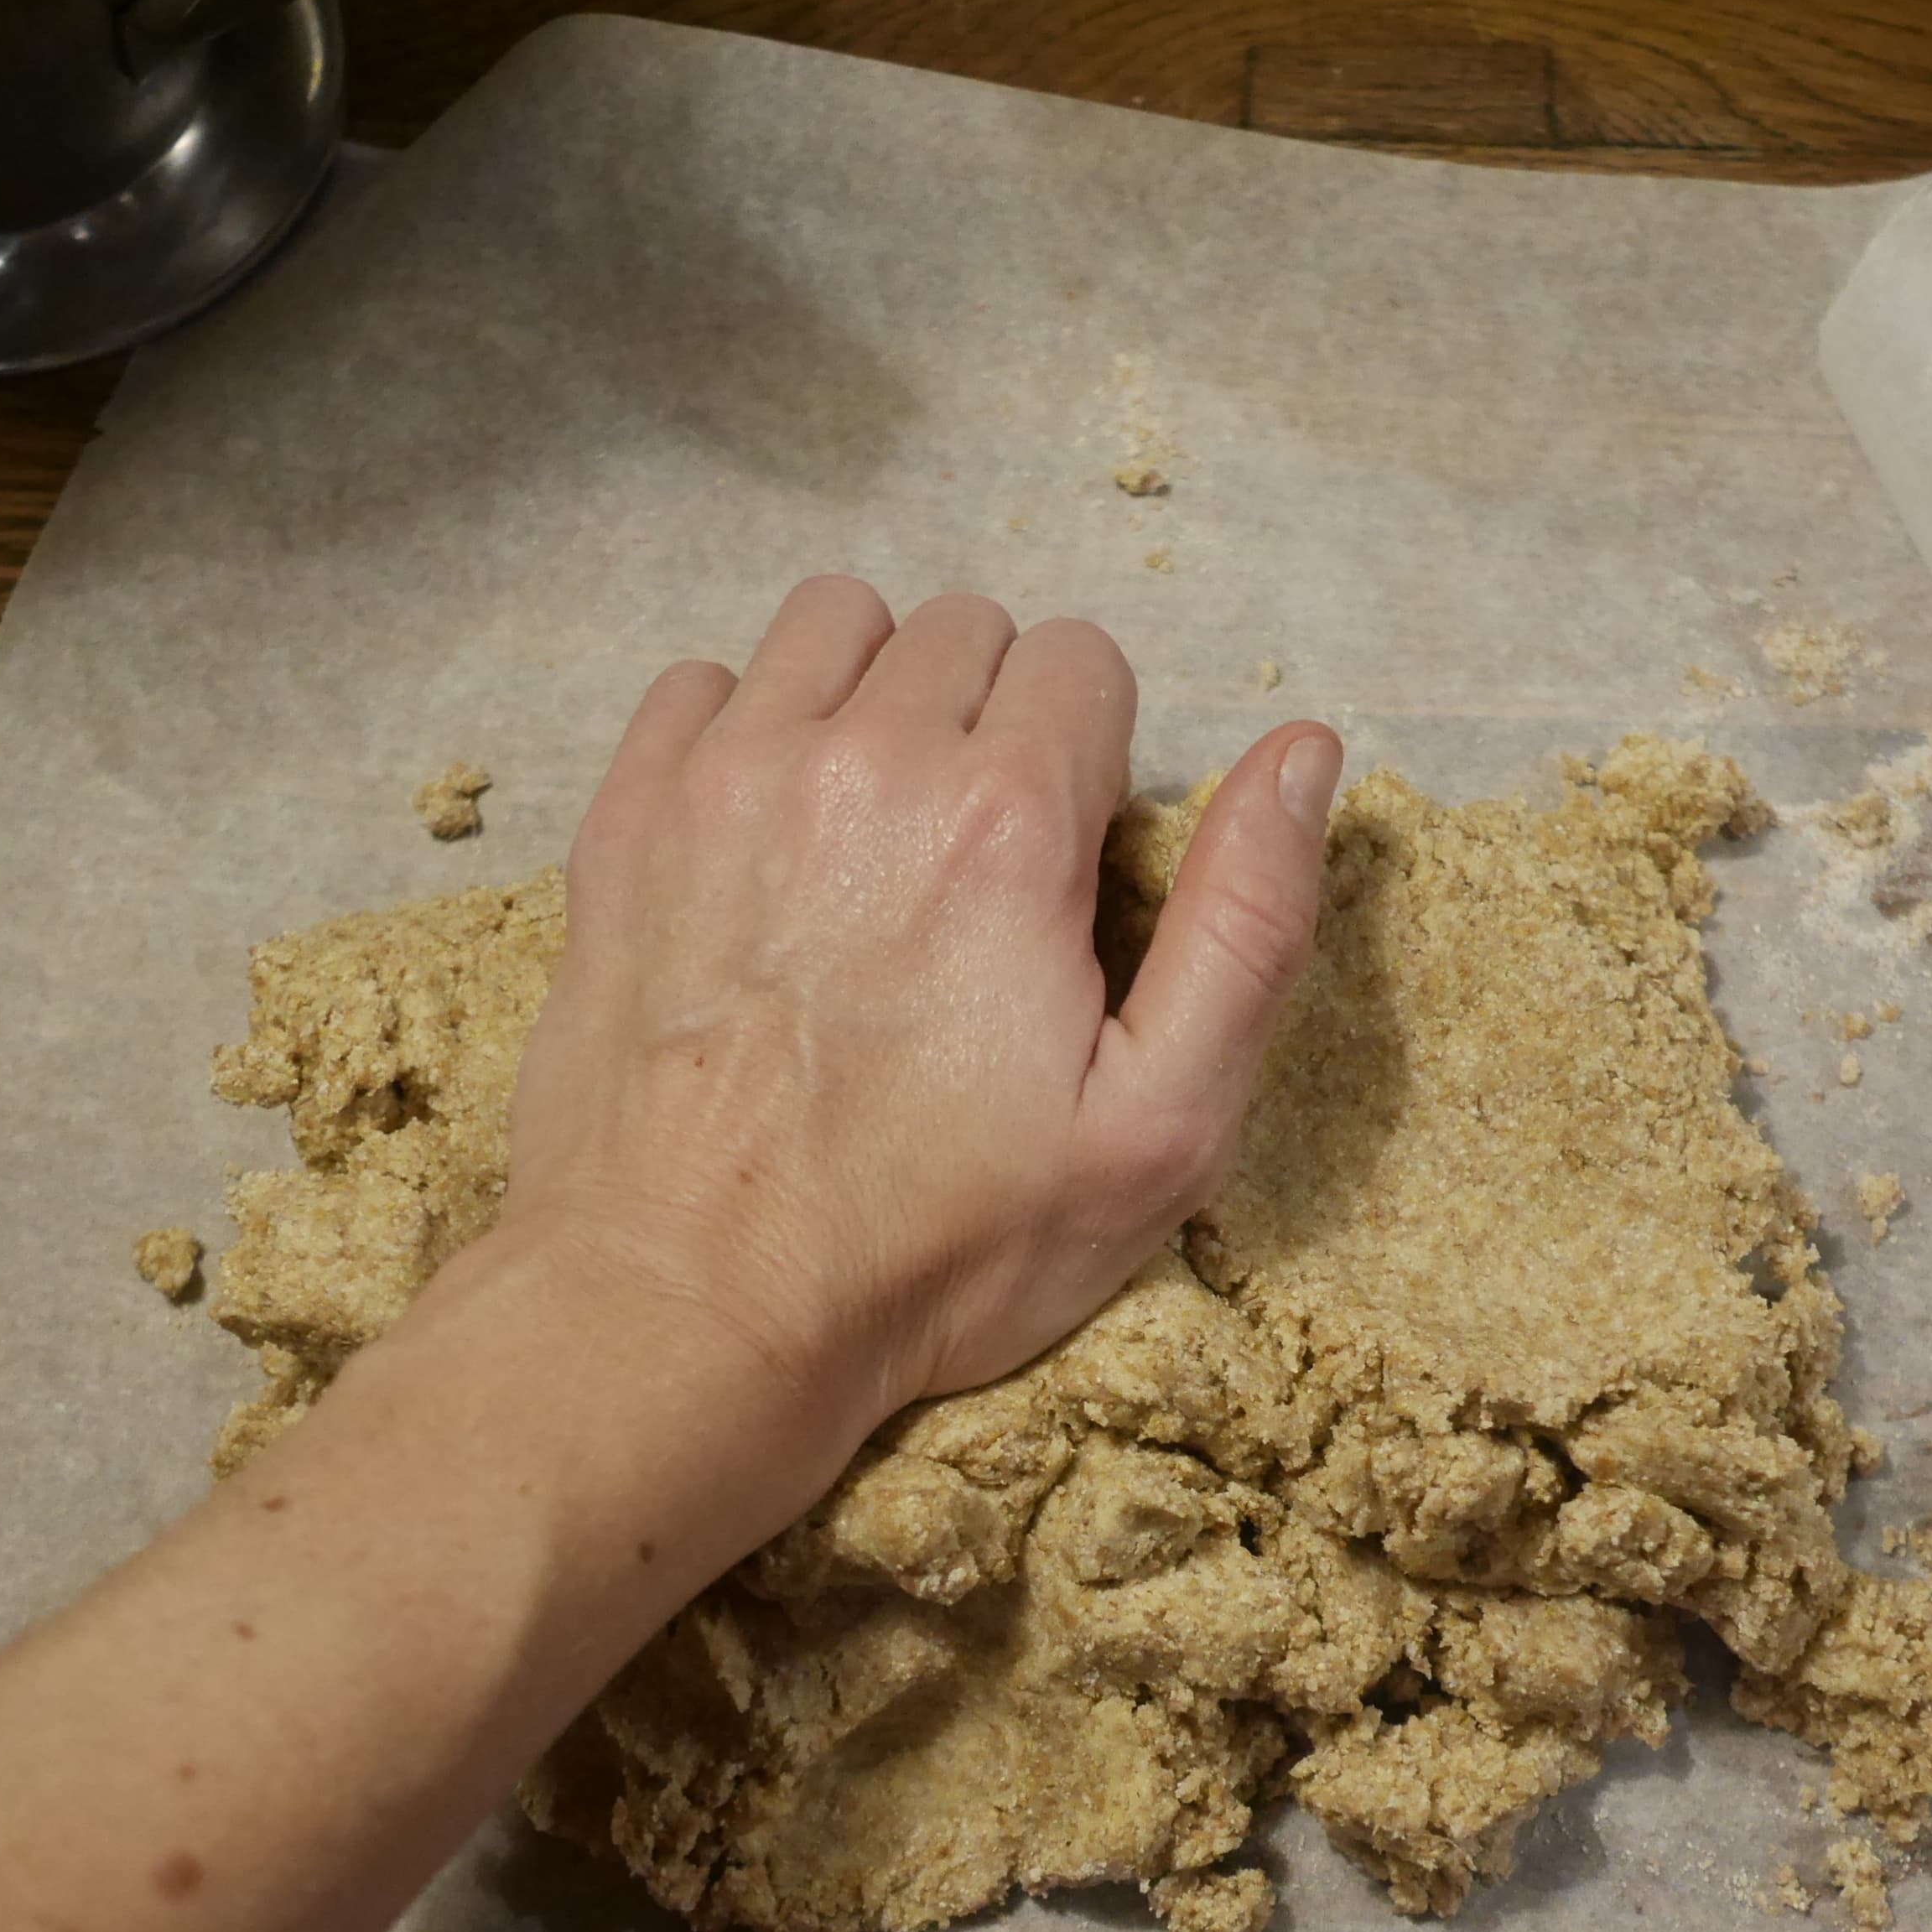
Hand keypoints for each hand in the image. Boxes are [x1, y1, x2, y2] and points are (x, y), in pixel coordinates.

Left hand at [499, 575, 1340, 1454]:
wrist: (691, 1307)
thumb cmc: (938, 1244)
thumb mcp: (1159, 1128)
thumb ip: (1251, 922)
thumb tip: (1304, 751)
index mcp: (1009, 823)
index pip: (1085, 661)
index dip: (1094, 763)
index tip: (1063, 874)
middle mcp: (864, 761)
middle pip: (963, 631)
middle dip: (991, 721)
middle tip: (974, 867)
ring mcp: (727, 777)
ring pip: (831, 624)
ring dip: (870, 695)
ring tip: (874, 827)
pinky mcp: (626, 815)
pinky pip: (698, 680)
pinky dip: (742, 729)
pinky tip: (765, 840)